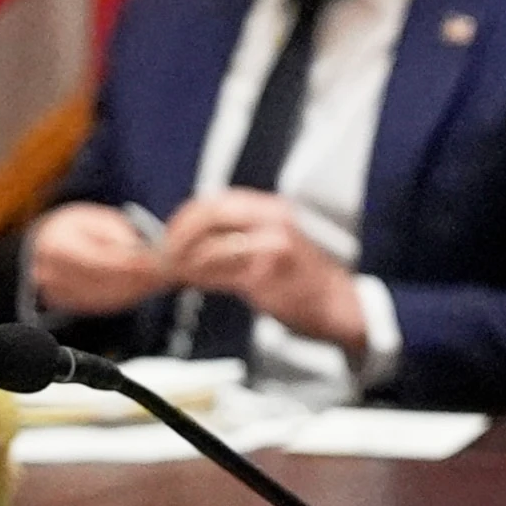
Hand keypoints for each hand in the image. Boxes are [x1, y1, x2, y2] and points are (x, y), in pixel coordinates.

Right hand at [25, 202, 171, 317]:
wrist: (41, 247)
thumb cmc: (70, 228)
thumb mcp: (94, 218)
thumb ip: (116, 233)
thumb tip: (139, 251)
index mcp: (57, 246)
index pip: (102, 261)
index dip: (133, 264)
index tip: (158, 262)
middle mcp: (52, 274)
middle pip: (106, 282)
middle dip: (140, 279)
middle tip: (167, 273)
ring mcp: (57, 294)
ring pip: (107, 298)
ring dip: (136, 291)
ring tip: (159, 280)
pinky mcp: (67, 306)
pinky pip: (102, 305)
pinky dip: (126, 298)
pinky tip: (141, 289)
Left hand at [161, 189, 367, 350]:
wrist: (339, 304)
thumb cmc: (302, 279)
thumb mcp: (274, 241)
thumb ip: (240, 234)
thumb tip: (194, 236)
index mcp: (270, 209)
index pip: (216, 201)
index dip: (185, 216)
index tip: (169, 233)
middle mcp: (271, 220)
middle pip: (210, 214)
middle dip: (180, 234)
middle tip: (166, 252)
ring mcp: (270, 246)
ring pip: (211, 245)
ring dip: (186, 259)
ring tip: (176, 269)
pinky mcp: (267, 275)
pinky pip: (221, 273)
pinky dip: (201, 277)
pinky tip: (195, 281)